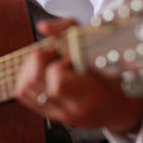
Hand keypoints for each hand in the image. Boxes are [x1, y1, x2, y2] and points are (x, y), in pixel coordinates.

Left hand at [15, 19, 142, 131]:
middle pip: (34, 82)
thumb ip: (71, 30)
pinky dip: (26, 78)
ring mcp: (58, 115)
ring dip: (30, 68)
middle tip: (53, 54)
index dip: (58, 63)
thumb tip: (44, 27)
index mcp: (90, 96)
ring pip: (23, 88)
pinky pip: (24, 95)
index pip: (57, 81)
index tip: (69, 57)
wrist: (118, 108)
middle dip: (38, 60)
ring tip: (47, 62)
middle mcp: (71, 111)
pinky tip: (41, 72)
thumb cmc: (112, 76)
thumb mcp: (100, 47)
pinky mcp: (50, 115)